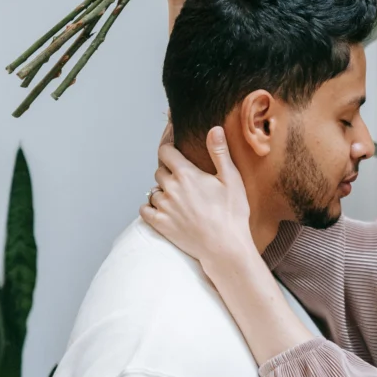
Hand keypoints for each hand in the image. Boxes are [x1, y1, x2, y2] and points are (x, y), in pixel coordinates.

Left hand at [141, 127, 251, 265]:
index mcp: (186, 174)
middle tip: (184, 179)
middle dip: (169, 171)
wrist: (225, 246)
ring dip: (162, 190)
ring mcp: (163, 207)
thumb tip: (213, 129)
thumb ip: (219, 152)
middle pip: (160, 170)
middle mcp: (170, 188)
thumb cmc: (231, 213)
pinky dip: (150, 207)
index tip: (175, 150)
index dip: (169, 148)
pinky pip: (145, 209)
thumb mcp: (231, 178)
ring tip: (177, 197)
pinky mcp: (160, 224)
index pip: (165, 151)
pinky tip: (162, 209)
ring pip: (153, 190)